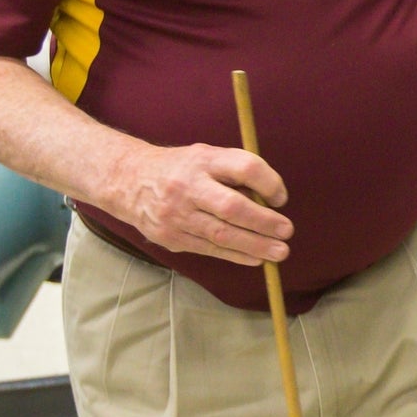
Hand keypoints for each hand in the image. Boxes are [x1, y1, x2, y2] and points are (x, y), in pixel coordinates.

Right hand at [101, 141, 292, 267]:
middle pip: (231, 207)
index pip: (243, 167)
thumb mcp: (207, 157)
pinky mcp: (171, 237)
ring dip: (255, 245)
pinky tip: (255, 259)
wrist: (129, 181)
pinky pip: (209, 249)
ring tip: (279, 252)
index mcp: (202, 161)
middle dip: (263, 222)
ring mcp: (176, 215)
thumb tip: (271, 202)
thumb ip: (236, 174)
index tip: (281, 198)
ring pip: (221, 234)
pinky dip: (236, 255)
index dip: (268, 182)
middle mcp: (188, 187)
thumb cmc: (182, 169)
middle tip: (287, 231)